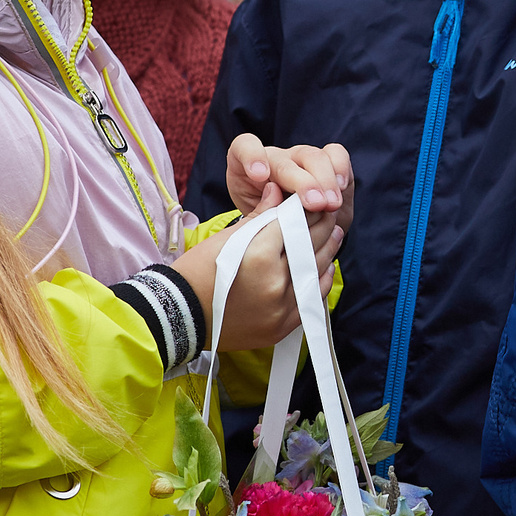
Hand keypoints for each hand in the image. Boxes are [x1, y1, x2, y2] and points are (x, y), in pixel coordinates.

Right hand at [169, 211, 340, 352]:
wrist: (181, 317)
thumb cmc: (197, 272)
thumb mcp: (225, 238)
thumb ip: (259, 215)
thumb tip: (278, 189)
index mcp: (258, 256)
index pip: (293, 223)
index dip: (305, 206)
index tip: (312, 197)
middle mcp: (274, 282)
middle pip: (309, 245)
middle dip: (322, 224)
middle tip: (329, 210)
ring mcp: (280, 307)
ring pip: (315, 271)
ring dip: (328, 249)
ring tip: (334, 232)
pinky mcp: (282, 326)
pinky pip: (311, 299)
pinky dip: (320, 279)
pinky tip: (325, 265)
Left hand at [223, 132, 354, 273]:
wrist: (291, 230)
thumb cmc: (264, 225)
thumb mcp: (254, 224)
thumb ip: (261, 214)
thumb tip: (275, 204)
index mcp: (248, 167)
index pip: (245, 147)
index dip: (252, 157)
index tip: (260, 176)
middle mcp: (276, 158)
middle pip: (287, 161)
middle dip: (303, 183)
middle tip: (315, 205)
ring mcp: (302, 157)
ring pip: (314, 157)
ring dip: (325, 181)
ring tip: (331, 205)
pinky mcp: (327, 160)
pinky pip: (336, 153)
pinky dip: (341, 168)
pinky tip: (342, 187)